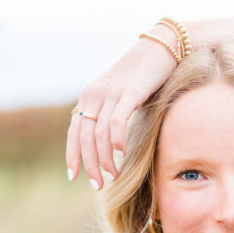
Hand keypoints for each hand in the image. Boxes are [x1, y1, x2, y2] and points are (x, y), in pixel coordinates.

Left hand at [66, 36, 176, 188]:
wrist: (161, 47)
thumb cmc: (144, 76)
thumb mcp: (121, 95)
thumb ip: (111, 114)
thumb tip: (109, 142)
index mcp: (89, 96)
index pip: (73, 131)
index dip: (72, 155)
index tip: (75, 177)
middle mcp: (94, 94)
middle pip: (84, 138)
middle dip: (90, 165)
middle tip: (98, 185)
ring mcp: (110, 93)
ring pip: (99, 135)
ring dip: (106, 160)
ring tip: (114, 175)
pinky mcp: (128, 93)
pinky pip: (116, 122)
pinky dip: (117, 141)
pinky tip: (123, 154)